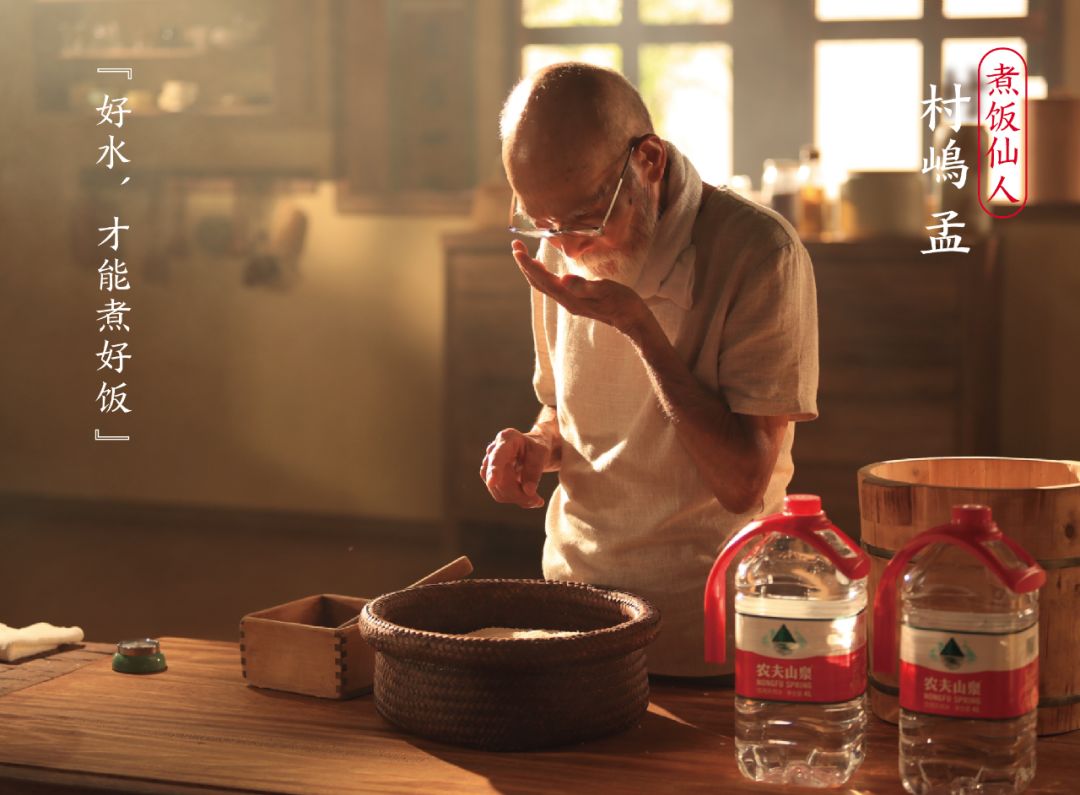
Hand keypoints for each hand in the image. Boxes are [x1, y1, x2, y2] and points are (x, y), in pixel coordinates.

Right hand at [479, 428, 549, 508]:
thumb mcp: (541, 454)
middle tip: (538, 501)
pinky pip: (499, 494)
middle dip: (517, 493)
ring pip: (497, 489)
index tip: (492, 482)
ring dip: (517, 497)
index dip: (494, 470)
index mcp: (506, 438)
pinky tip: (528, 497)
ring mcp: (489, 465)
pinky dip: (515, 498)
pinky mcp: (491, 478)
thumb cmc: (538, 447)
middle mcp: (493, 451)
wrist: (533, 449)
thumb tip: (528, 492)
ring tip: (536, 499)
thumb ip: (534, 471)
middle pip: (497, 478)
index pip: (498, 456)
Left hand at [511, 240, 648, 334]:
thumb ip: (584, 286)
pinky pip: (551, 286)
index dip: (528, 264)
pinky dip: (542, 275)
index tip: (517, 250)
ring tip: (523, 254)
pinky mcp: (575, 299)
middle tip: (515, 246)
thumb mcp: (605, 290)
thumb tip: (564, 279)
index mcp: (569, 297)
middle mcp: (565, 300)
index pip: (542, 279)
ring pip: (542, 285)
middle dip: (524, 265)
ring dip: (531, 269)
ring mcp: (569, 301)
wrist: (631, 319)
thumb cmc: (621, 302)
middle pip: (537, 282)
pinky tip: (542, 268)